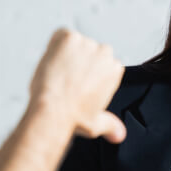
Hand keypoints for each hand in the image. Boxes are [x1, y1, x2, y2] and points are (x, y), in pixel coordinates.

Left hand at [29, 28, 125, 142]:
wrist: (54, 111)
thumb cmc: (74, 117)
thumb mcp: (98, 123)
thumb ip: (111, 125)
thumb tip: (119, 135)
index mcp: (114, 68)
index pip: (101, 63)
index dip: (87, 74)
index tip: (78, 84)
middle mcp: (105, 52)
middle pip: (89, 51)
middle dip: (79, 62)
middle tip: (66, 80)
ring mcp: (86, 43)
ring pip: (74, 43)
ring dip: (66, 54)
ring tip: (57, 74)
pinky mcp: (68, 36)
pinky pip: (60, 36)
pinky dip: (54, 46)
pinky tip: (51, 63)